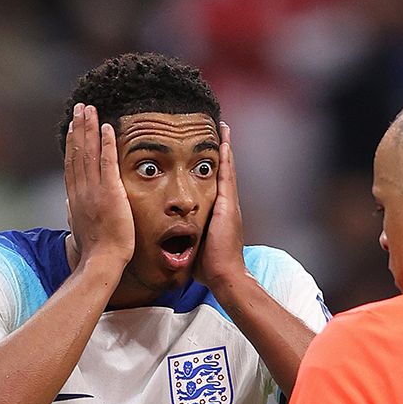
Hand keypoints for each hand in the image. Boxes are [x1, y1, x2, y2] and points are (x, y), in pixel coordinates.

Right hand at [65, 103, 133, 266]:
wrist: (102, 261)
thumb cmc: (95, 251)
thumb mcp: (79, 229)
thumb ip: (74, 214)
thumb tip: (69, 207)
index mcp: (75, 198)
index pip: (72, 164)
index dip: (72, 143)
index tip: (72, 127)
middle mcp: (81, 190)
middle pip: (77, 152)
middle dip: (78, 128)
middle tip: (80, 108)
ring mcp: (94, 190)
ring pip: (89, 152)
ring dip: (89, 128)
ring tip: (89, 109)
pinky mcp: (110, 192)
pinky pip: (107, 162)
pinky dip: (106, 143)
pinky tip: (107, 127)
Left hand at [196, 122, 247, 289]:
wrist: (224, 275)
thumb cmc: (209, 268)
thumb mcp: (195, 249)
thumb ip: (187, 242)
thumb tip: (173, 248)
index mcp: (219, 214)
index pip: (215, 185)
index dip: (213, 168)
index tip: (209, 152)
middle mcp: (227, 205)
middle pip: (223, 172)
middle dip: (222, 152)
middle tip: (220, 130)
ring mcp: (229, 204)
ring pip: (226, 169)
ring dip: (225, 148)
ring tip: (223, 128)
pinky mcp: (227, 204)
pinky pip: (226, 176)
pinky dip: (226, 159)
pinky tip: (224, 142)